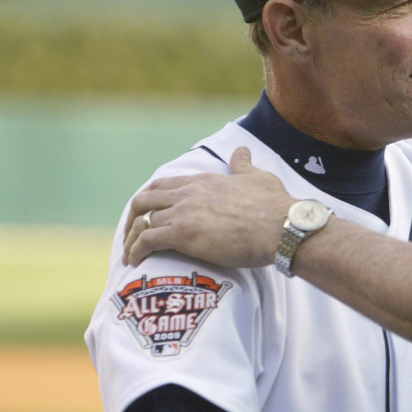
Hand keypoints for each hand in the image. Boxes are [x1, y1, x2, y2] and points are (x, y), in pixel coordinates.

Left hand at [124, 147, 294, 266]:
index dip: (151, 199)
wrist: (282, 227)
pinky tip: (135, 261)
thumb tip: (241, 151)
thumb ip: (244, 165)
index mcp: (204, 181)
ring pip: (141, 222)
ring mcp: (184, 213)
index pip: (164, 185)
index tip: (147, 213)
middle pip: (145, 200)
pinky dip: (136, 250)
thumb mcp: (258, 177)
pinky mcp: (183, 234)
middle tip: (132, 234)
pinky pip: (147, 240)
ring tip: (130, 254)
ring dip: (131, 238)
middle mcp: (189, 193)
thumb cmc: (275, 205)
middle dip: (133, 217)